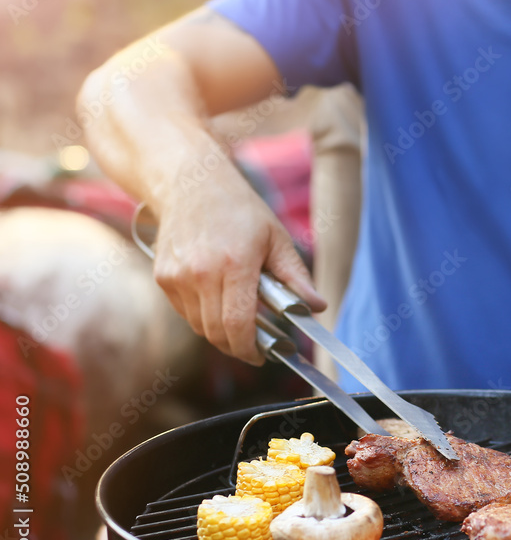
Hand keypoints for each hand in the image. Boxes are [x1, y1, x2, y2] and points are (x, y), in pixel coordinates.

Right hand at [152, 183, 325, 364]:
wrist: (191, 183)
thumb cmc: (239, 209)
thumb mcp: (276, 238)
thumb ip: (296, 277)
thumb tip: (317, 307)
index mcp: (234, 265)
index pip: (238, 324)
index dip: (250, 349)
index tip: (263, 356)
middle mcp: (200, 273)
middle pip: (217, 333)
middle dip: (238, 346)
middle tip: (256, 345)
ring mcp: (177, 277)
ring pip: (200, 327)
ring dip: (221, 332)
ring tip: (240, 318)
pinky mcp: (163, 278)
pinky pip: (186, 313)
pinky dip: (204, 316)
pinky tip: (218, 299)